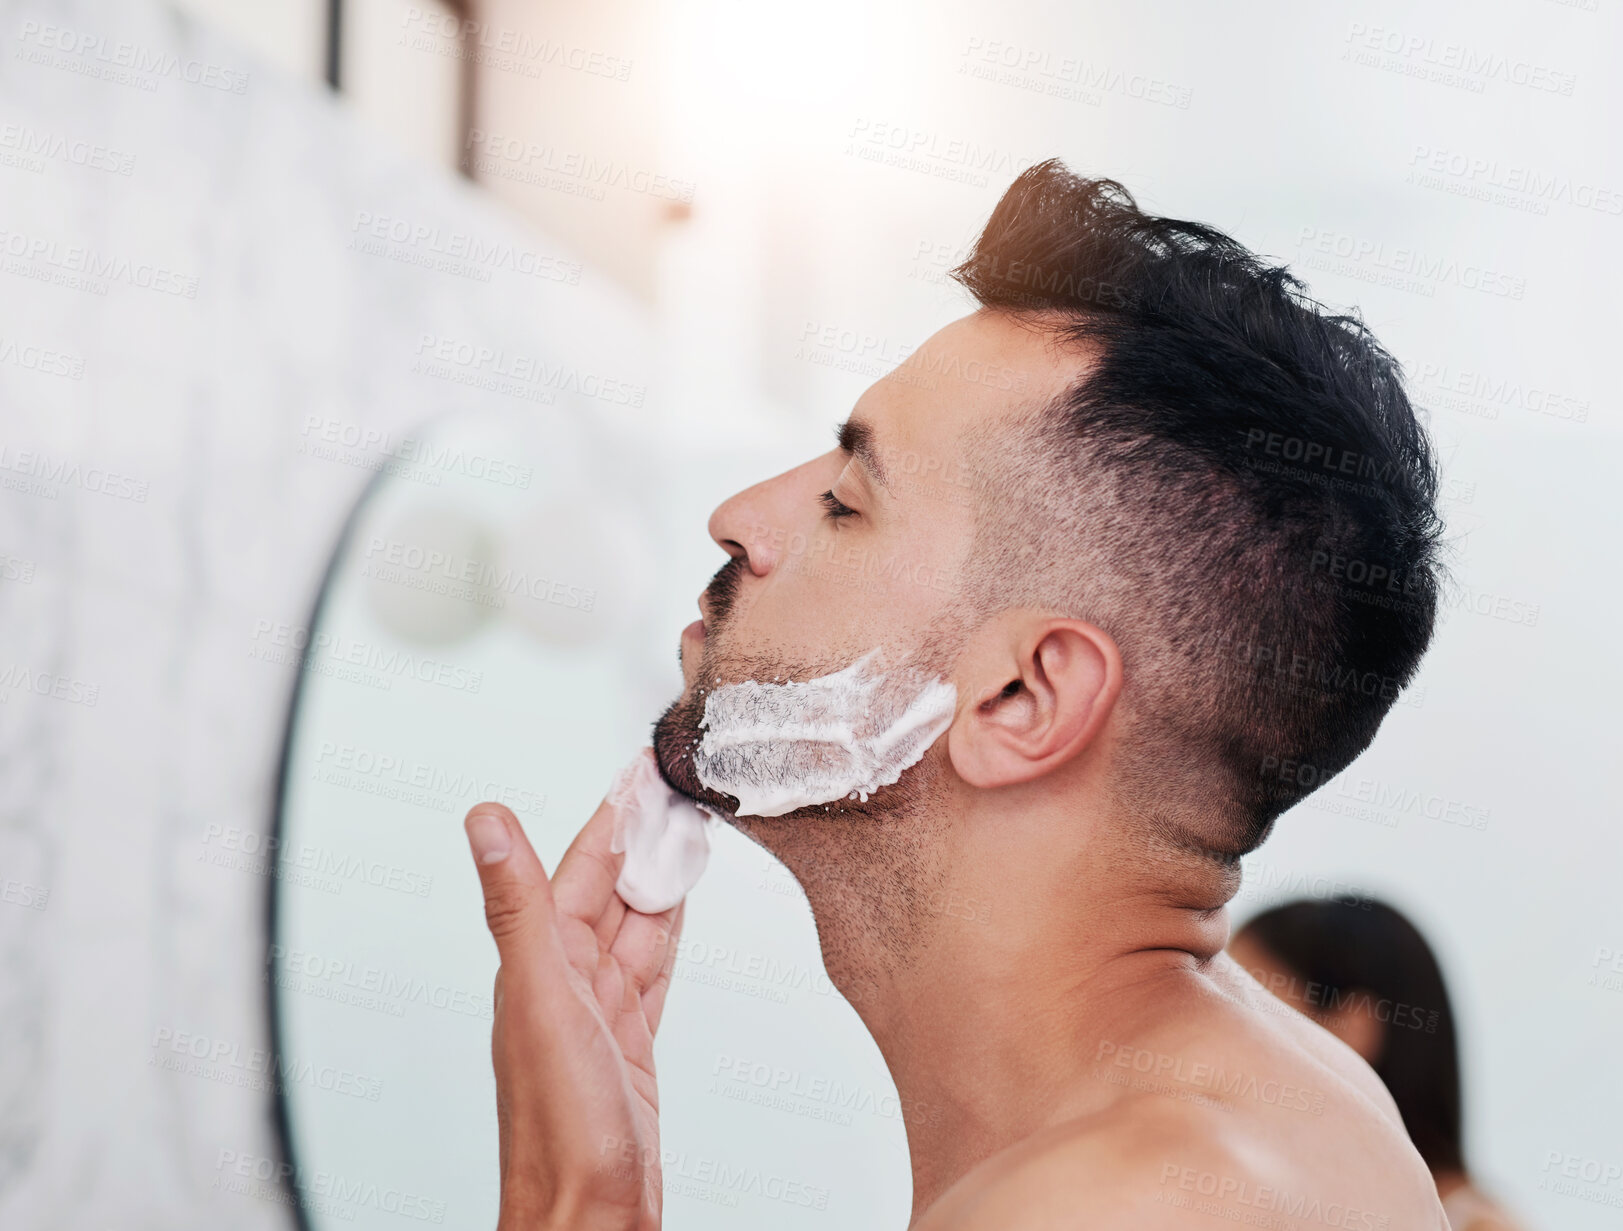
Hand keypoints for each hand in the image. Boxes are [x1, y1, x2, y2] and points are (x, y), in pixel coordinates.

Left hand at [464, 765, 685, 1230]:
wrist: (587, 1219)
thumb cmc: (560, 1132)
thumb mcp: (542, 999)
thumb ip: (517, 907)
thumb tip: (483, 820)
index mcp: (539, 963)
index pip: (580, 866)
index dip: (613, 815)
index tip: (638, 771)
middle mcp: (565, 982)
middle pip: (609, 887)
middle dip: (641, 834)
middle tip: (674, 785)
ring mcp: (599, 1014)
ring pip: (634, 924)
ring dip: (658, 877)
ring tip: (686, 832)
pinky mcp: (630, 1045)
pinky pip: (651, 970)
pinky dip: (668, 932)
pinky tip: (677, 911)